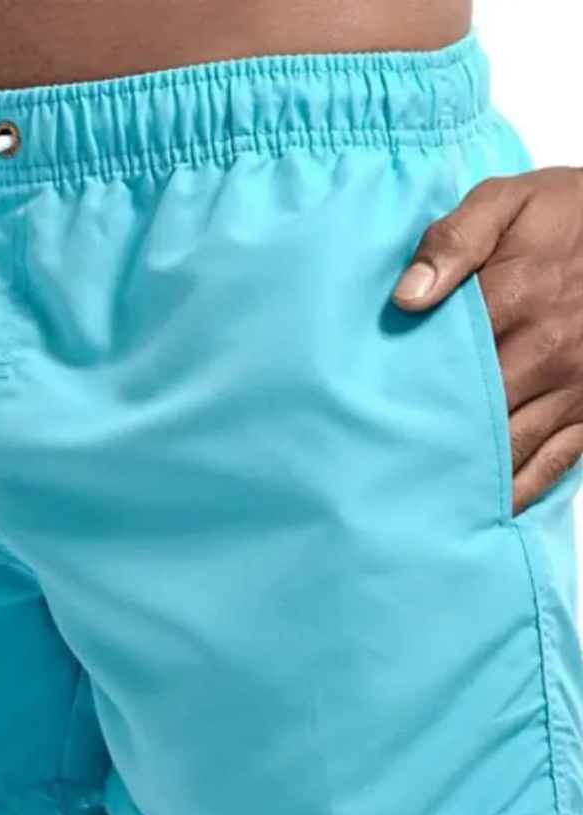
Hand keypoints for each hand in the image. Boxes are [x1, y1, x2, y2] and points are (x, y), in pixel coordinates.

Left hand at [393, 167, 582, 513]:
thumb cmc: (570, 214)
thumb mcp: (509, 201)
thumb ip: (454, 240)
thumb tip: (405, 298)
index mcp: (515, 301)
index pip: (442, 363)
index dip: (398, 393)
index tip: (355, 419)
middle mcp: (546, 354)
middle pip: (471, 415)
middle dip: (423, 446)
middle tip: (370, 478)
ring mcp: (572, 388)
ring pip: (509, 449)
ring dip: (464, 479)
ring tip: (412, 506)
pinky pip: (555, 462)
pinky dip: (519, 490)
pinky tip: (483, 511)